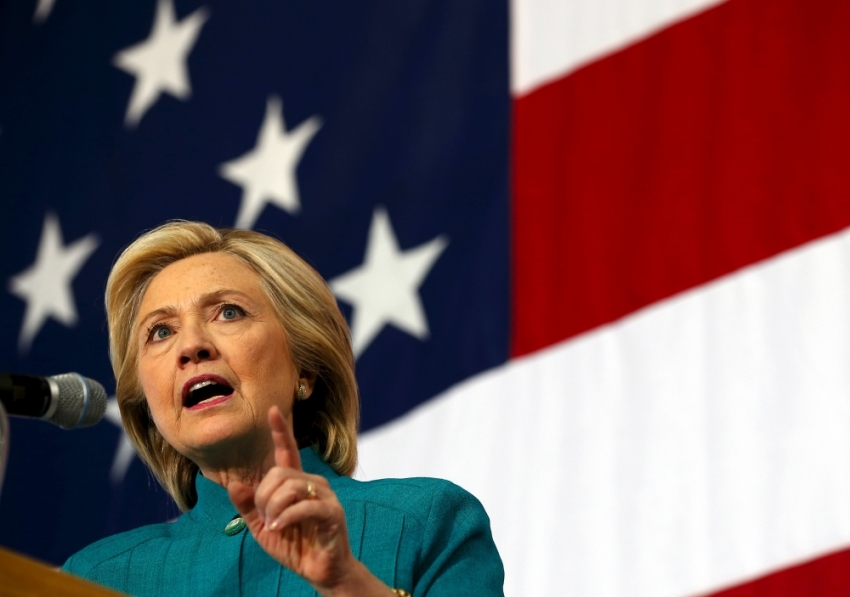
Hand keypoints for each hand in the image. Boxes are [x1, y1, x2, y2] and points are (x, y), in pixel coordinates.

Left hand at [228, 406, 365, 593]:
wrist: (320, 571)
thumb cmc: (295, 546)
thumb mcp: (263, 527)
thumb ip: (248, 507)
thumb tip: (233, 484)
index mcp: (296, 483)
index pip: (287, 451)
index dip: (280, 431)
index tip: (272, 410)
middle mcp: (312, 483)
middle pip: (279, 473)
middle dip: (263, 496)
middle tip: (265, 518)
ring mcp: (325, 496)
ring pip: (290, 487)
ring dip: (273, 508)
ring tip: (274, 525)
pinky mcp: (332, 512)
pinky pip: (304, 505)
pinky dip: (286, 517)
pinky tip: (279, 528)